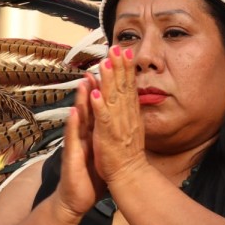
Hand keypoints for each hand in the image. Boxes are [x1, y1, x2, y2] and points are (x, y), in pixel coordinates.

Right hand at [56, 76, 105, 216]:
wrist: (76, 198)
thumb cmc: (90, 174)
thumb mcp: (102, 149)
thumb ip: (105, 133)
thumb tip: (117, 121)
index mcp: (94, 130)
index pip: (102, 105)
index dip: (109, 87)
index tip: (116, 68)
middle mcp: (84, 132)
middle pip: (90, 105)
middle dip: (95, 84)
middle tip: (101, 63)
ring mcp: (76, 142)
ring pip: (79, 117)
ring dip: (81, 99)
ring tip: (85, 80)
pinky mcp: (71, 155)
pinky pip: (73, 138)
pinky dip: (74, 124)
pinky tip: (75, 112)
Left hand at [89, 46, 147, 182]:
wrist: (130, 175)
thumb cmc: (127, 153)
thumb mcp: (130, 127)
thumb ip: (128, 110)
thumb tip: (125, 94)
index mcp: (130, 114)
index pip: (129, 86)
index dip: (126, 68)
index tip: (124, 51)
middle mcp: (125, 116)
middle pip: (123, 87)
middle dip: (119, 67)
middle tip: (116, 48)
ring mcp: (117, 126)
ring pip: (113, 99)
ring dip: (109, 81)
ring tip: (105, 64)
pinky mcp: (107, 137)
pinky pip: (103, 119)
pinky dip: (99, 106)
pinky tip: (95, 94)